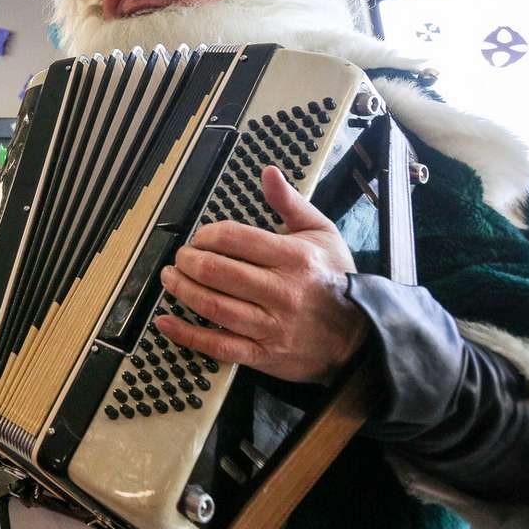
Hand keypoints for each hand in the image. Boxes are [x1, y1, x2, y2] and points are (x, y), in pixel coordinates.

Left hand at [156, 166, 367, 384]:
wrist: (361, 335)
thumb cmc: (336, 279)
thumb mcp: (322, 233)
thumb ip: (290, 203)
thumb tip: (268, 173)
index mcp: (294, 258)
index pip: (234, 238)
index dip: (206, 235)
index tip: (200, 238)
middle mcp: (282, 291)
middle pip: (217, 272)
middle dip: (188, 261)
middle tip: (180, 257)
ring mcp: (272, 326)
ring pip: (212, 306)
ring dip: (182, 290)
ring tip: (171, 279)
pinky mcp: (264, 355)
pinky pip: (218, 346)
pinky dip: (188, 334)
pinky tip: (167, 321)